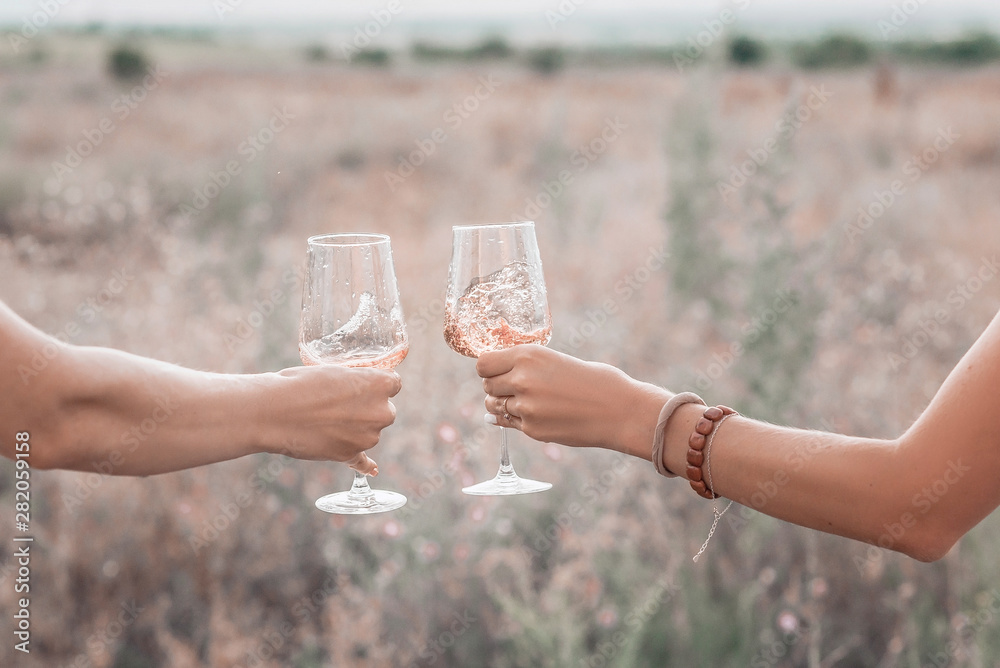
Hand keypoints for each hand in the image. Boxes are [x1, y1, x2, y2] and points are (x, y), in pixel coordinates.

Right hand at [261, 365, 401, 474]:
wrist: (273, 412)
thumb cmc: (300, 385)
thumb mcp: (334, 371)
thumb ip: (356, 380)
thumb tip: (360, 387)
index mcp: (381, 385)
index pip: (394, 383)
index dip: (378, 384)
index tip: (365, 386)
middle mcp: (381, 412)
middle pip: (385, 410)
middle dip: (369, 408)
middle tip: (340, 404)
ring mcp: (368, 437)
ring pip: (370, 432)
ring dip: (356, 428)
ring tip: (324, 420)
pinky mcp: (350, 455)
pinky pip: (363, 462)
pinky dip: (366, 465)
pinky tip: (373, 470)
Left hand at [476, 345, 669, 456]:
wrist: (619, 410)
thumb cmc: (593, 380)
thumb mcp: (556, 361)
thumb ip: (525, 367)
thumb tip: (495, 376)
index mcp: (528, 355)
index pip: (483, 364)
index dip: (489, 369)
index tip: (498, 371)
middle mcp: (522, 379)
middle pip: (486, 385)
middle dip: (497, 387)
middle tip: (516, 388)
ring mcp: (526, 407)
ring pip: (494, 406)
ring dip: (503, 404)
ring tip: (525, 401)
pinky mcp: (532, 429)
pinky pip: (509, 423)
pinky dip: (517, 420)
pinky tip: (535, 415)